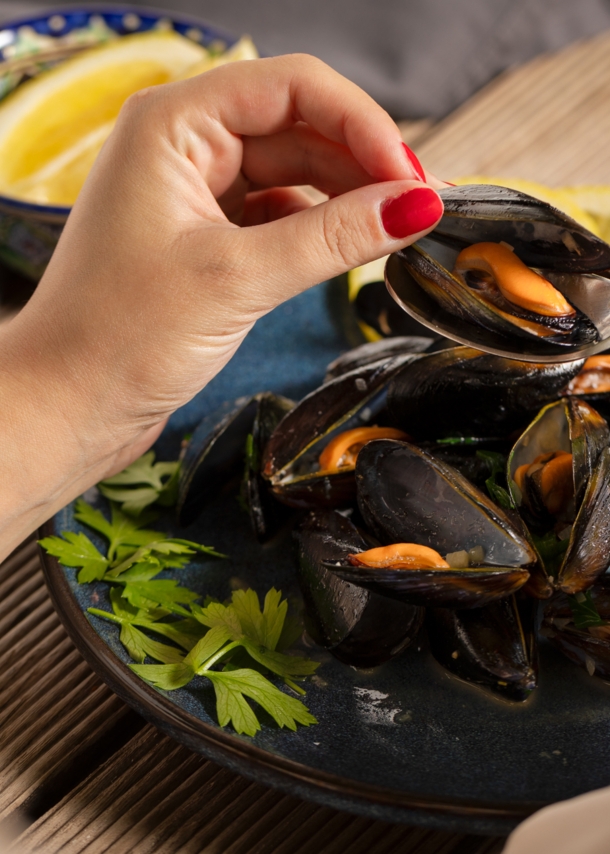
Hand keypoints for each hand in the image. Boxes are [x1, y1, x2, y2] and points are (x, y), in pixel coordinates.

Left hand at [0, 54, 443, 557]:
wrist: (71, 406)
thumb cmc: (122, 337)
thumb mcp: (238, 278)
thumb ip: (332, 237)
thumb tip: (416, 205)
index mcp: (174, 124)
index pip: (293, 88)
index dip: (364, 125)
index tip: (413, 180)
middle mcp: (185, 146)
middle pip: (300, 128)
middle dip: (364, 165)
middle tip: (422, 209)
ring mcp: (196, 193)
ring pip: (294, 174)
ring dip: (346, 200)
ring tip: (397, 232)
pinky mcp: (208, 238)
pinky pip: (280, 216)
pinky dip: (318, 231)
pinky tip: (351, 250)